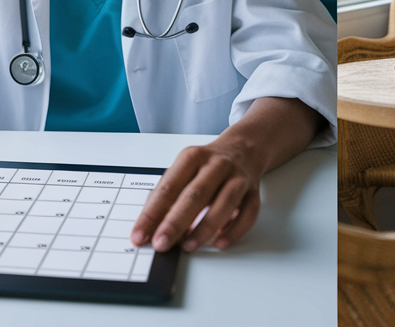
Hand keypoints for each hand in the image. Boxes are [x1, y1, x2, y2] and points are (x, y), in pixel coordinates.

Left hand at [131, 138, 263, 252]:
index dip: (152, 213)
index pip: (168, 187)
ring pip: (225, 202)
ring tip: (188, 246)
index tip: (140, 235)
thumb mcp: (184, 170)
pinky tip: (220, 242)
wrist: (244, 148)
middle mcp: (216, 164)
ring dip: (205, 228)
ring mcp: (238, 177)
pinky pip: (248, 213)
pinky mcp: (254, 191)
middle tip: (161, 243)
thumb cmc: (208, 165)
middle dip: (175, 222)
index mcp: (192, 157)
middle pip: (196, 194)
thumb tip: (151, 228)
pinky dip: (234, 230)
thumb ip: (169, 197)